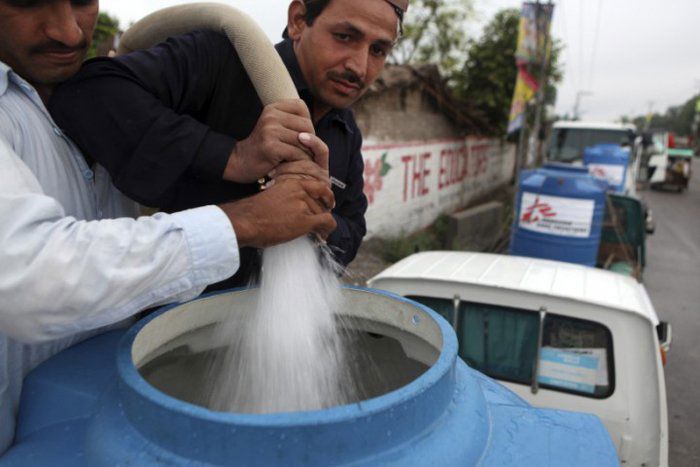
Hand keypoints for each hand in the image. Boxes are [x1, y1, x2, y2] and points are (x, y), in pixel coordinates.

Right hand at [219, 178, 335, 247]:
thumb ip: (289, 198)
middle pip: (321, 203)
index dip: (327, 196)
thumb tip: (300, 209)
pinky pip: (327, 222)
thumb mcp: (274, 196)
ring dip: (322, 226)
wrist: (245, 221)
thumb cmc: (253, 212)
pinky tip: (323, 236)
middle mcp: (300, 190)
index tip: (328, 203)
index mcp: (292, 183)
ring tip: (317, 235)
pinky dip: (328, 229)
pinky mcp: (305, 220)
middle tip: (318, 227)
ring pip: (323, 214)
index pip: (319, 186)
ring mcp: (303, 205)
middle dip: (321, 216)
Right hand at [222, 100, 328, 182]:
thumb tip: (315, 128)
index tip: (300, 135)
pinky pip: (296, 153)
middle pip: (306, 125)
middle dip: (309, 140)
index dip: (306, 122)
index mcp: (273, 108)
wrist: (241, 162)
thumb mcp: (278, 128)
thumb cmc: (265, 147)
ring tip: (299, 158)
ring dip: (305, 153)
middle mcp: (271, 116)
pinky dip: (298, 161)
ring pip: (303, 140)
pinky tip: (292, 164)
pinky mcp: (270, 146)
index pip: (301, 107)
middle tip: (303, 151)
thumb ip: (294, 123)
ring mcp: (269, 130)